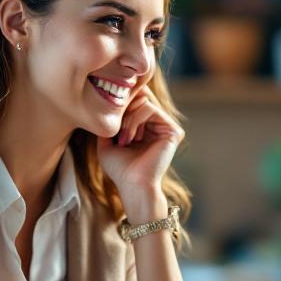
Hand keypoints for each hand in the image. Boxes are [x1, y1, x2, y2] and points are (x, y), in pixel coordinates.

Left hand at [96, 86, 183, 210]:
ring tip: (123, 139)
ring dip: (127, 118)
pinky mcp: (173, 130)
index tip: (109, 122)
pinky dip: (135, 120)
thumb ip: (109, 119)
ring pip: (143, 101)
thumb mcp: (107, 139)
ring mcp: (168, 126)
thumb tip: (107, 98)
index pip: (136, 99)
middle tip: (116, 132)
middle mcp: (160, 124)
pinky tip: (132, 138)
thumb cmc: (120, 168)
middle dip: (123, 110)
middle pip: (140, 96)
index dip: (120, 103)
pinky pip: (150, 108)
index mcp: (148, 126)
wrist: (132, 184)